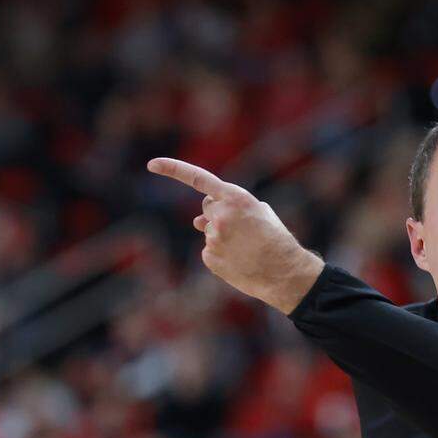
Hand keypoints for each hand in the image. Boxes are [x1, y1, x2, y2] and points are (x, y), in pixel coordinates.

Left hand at [146, 157, 323, 313]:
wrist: (285, 272)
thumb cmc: (277, 240)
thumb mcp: (261, 214)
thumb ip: (230, 209)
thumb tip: (196, 220)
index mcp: (236, 198)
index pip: (198, 179)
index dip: (172, 169)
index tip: (151, 164)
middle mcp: (220, 215)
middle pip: (208, 209)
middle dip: (219, 215)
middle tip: (243, 230)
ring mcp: (212, 237)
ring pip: (209, 232)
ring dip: (223, 237)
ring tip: (247, 249)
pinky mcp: (209, 257)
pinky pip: (209, 251)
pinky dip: (221, 255)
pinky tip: (239, 261)